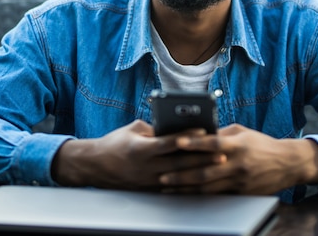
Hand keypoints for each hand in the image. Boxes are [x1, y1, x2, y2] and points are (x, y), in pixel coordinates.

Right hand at [51, 120, 222, 189]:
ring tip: (217, 167)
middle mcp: (146, 167)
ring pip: (180, 177)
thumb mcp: (134, 129)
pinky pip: (173, 187)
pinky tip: (203, 180)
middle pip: (180, 162)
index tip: (204, 132)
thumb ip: (155, 129)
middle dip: (202, 158)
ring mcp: (148, 181)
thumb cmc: (115, 143)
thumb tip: (175, 128)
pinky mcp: (150, 189)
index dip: (187, 137)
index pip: (169, 142)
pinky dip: (189, 183)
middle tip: (221, 153)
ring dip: (200, 172)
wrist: (96, 166)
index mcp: (141, 149)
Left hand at [158, 124, 317, 194]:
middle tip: (163, 175)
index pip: (213, 144)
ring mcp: (240, 181)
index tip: (177, 142)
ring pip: (208, 187)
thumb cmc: (261, 143)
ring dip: (186, 188)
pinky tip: (186, 195)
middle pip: (206, 170)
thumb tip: (199, 133)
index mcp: (238, 145)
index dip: (194, 143)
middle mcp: (238, 164)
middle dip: (182, 174)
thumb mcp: (242, 132)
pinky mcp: (242, 194)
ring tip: (168, 187)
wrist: (288, 164)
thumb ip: (221, 134)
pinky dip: (200, 195)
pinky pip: (217, 196)